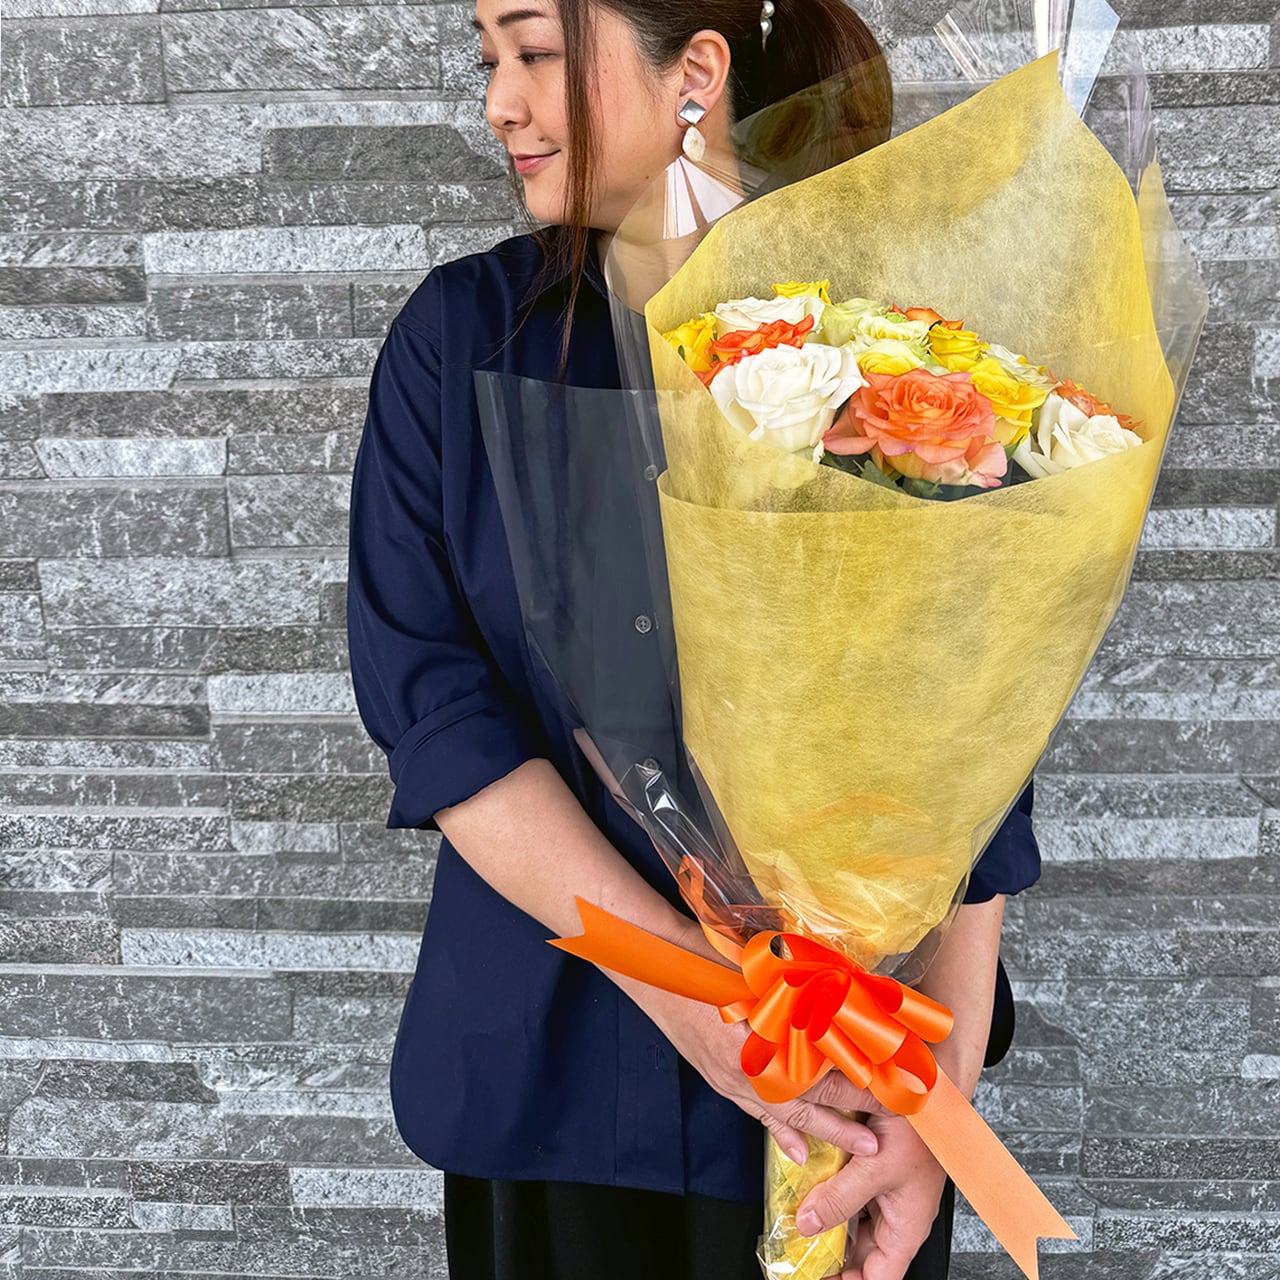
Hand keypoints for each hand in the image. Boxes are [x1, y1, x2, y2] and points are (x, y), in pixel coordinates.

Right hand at [631, 983, 885, 1163]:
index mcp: (758, 1038)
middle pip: (809, 1096)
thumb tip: (839, 993)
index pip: (818, 1066)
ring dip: (827, 1129)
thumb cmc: (706, 960)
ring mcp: (732, 1078)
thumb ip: (794, 987)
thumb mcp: (756, 970)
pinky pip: (757, 1113)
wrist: (657, 970)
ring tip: (861, 1146)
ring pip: (788, 1112)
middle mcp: (748, 1066)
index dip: (855, 1076)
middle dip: (851, 1111)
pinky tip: (800, 1151)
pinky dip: (781, 1132)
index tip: (888, 1082)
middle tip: (890, 1124)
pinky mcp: (721, 1080)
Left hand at [794, 1111, 947, 1279]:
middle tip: (799, 1252)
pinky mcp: (876, 1168)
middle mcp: (897, 1213)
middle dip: (831, 1255)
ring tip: (798, 1223)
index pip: (879, 1276)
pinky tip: (809, 1189)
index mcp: (905, 1226)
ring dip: (828, 1223)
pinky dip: (830, 1194)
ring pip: (853, 1221)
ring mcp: (887, 1190)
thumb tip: (807, 1225)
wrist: (925, 1084)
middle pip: (863, 1252)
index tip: (817, 1279)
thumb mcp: (874, 1166)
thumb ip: (839, 1197)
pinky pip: (850, 1191)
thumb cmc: (918, 1126)